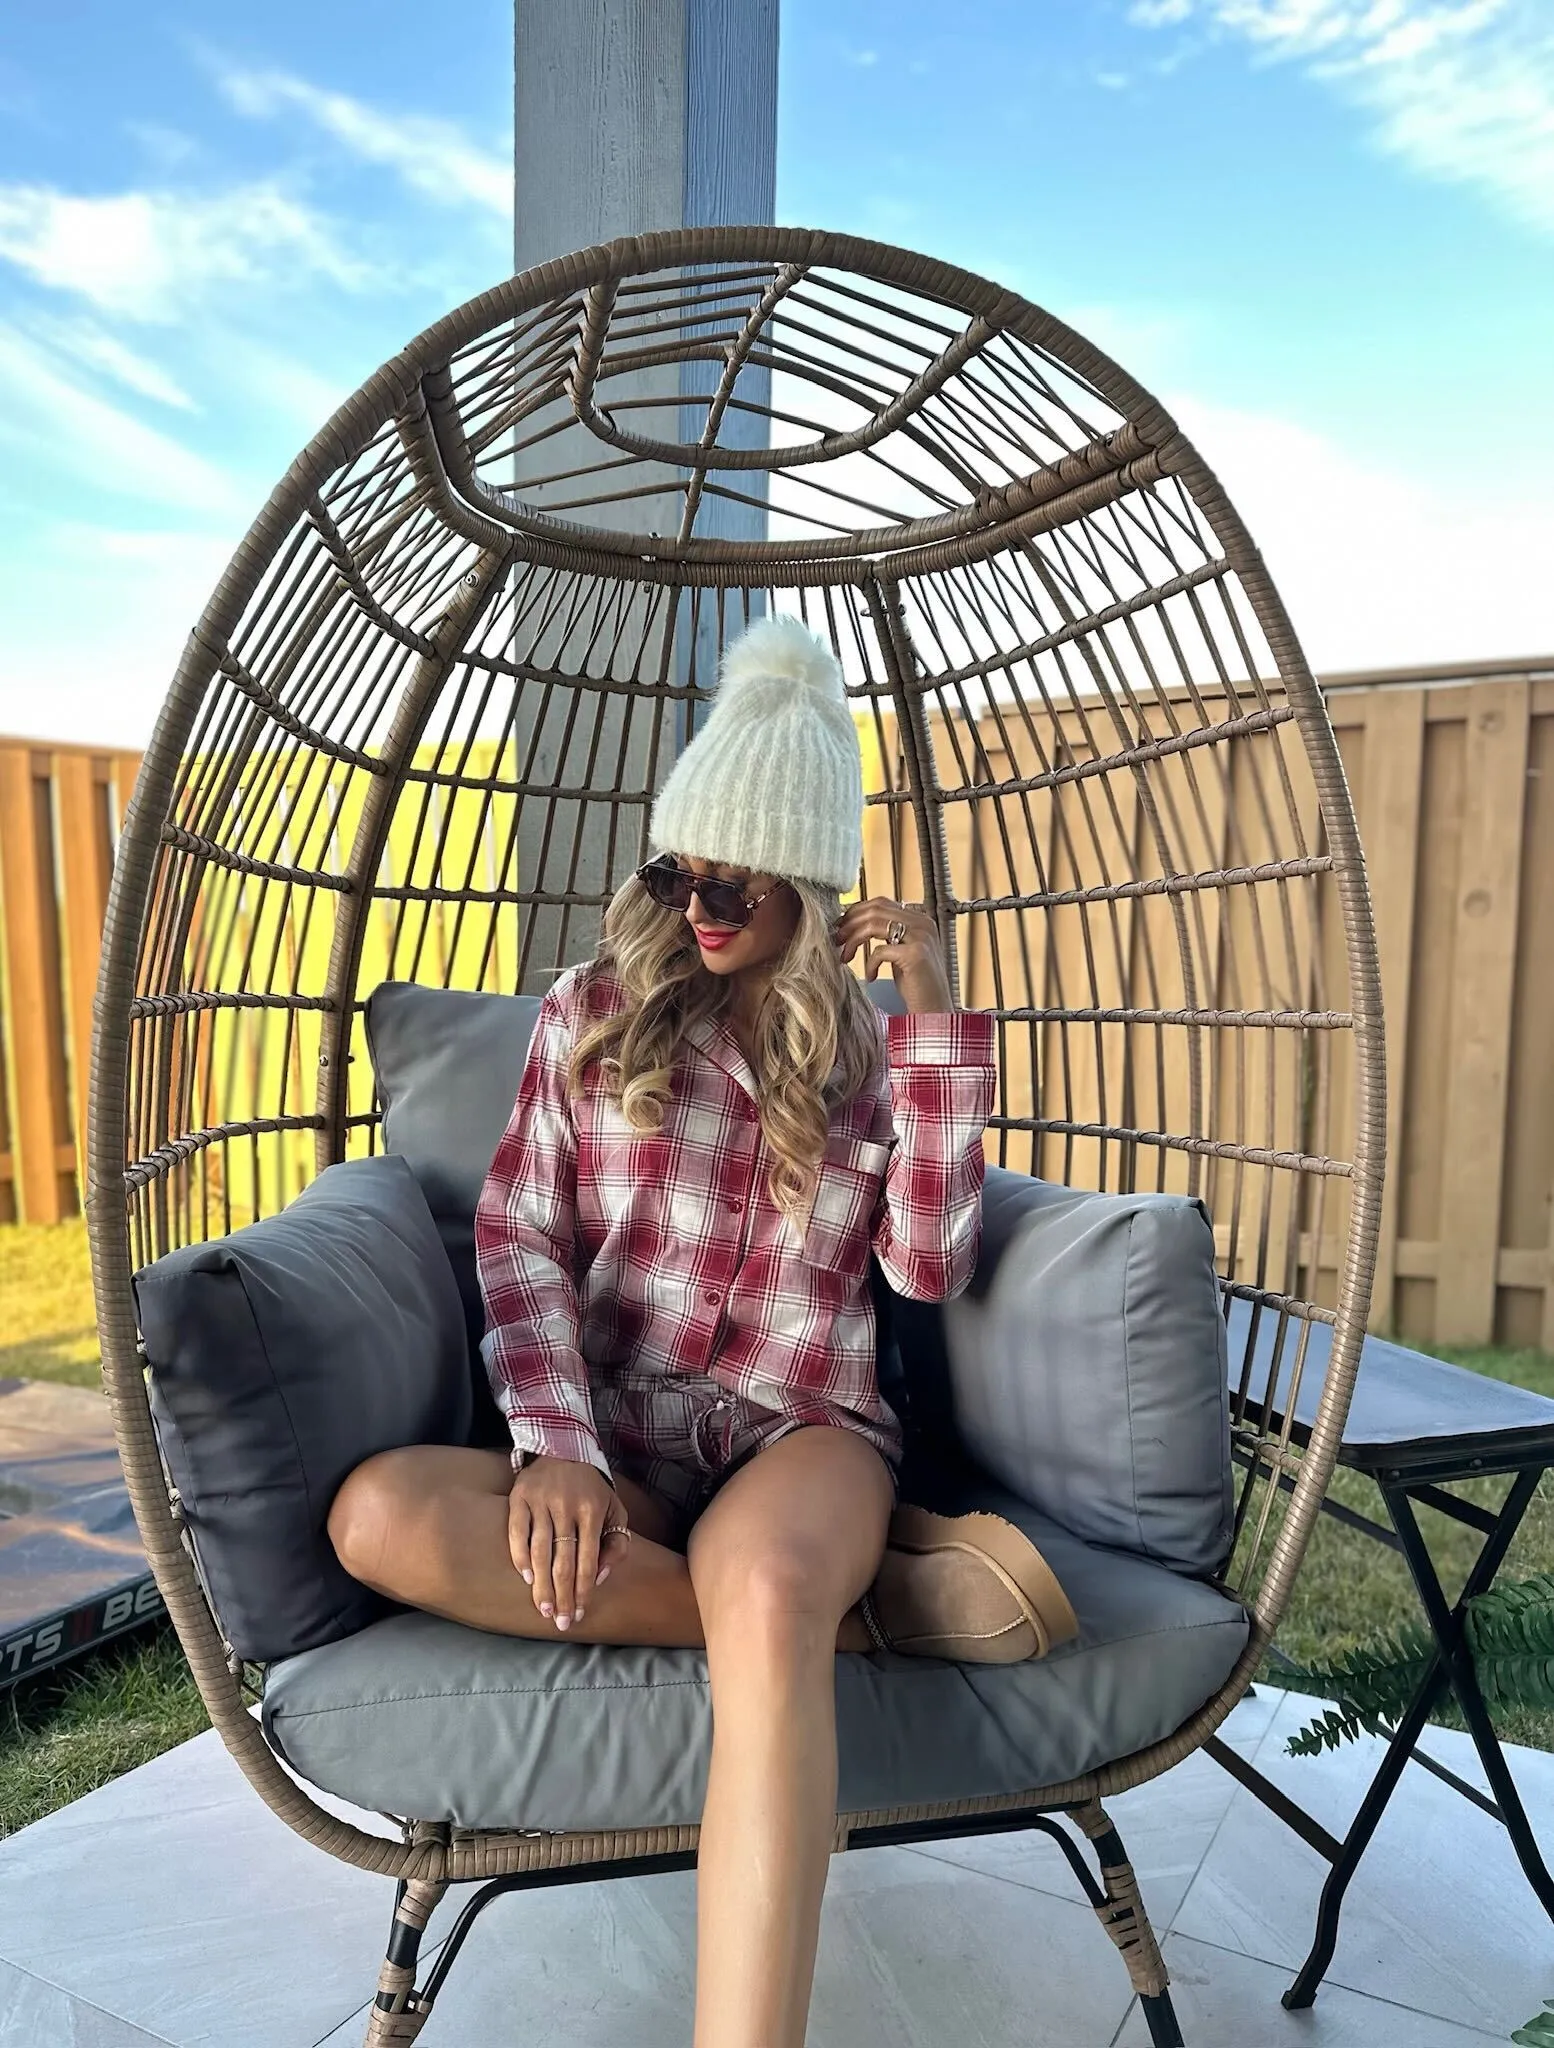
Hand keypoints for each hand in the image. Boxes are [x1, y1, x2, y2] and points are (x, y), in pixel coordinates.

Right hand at [508, 1456, 629, 1631]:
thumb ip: (616, 1545)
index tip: (579, 1614)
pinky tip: (526, 1578)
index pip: (587, 1561)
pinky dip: (520, 1556)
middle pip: (563, 1561)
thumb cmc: (593, 1489)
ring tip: (543, 1609)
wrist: (563, 1448)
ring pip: (540, 1551)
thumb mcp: (615, 1510)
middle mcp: (566, 1506)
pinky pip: (516, 1532)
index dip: (583, 1591)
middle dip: (562, 1596)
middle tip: (560, 1622)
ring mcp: (541, 1501)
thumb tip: (598, 1578)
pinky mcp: (519, 1496)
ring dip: (541, 1585)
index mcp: (592, 1511)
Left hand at [834, 897, 952, 1013]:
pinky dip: (869, 964)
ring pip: (874, 925)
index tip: (840, 926)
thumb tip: (855, 923)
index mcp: (919, 919)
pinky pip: (880, 951)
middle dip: (849, 923)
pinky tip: (870, 976)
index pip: (881, 903)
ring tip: (845, 956)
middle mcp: (922, 923)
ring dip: (853, 940)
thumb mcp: (901, 951)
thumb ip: (887, 934)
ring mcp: (920, 937)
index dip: (856, 912)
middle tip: (836, 939)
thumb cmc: (916, 984)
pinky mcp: (915, 955)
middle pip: (875, 910)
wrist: (935, 1009)